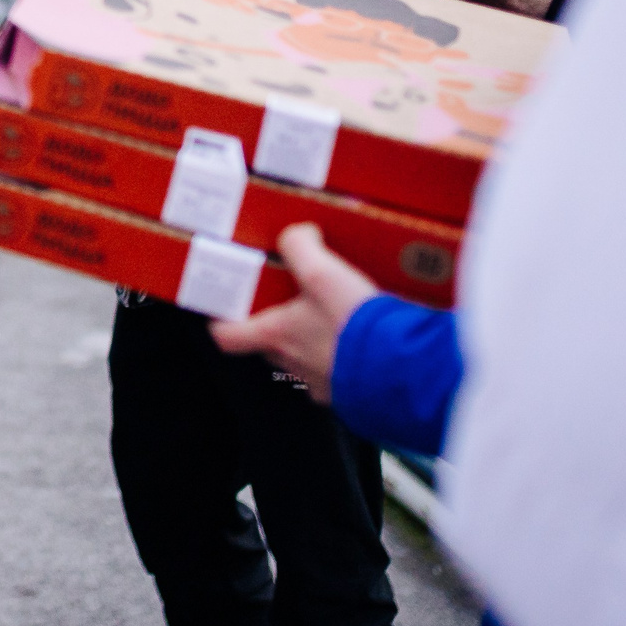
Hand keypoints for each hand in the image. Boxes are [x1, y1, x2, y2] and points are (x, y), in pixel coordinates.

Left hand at [209, 223, 379, 401]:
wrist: (403, 370)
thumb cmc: (355, 326)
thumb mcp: (322, 272)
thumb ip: (300, 246)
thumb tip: (297, 234)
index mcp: (276, 336)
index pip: (227, 336)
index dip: (221, 320)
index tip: (224, 308)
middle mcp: (294, 363)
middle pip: (269, 343)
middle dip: (277, 321)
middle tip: (289, 297)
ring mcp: (322, 382)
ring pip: (306, 356)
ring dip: (315, 338)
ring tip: (337, 313)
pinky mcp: (352, 391)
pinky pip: (340, 370)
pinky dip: (347, 353)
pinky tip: (365, 336)